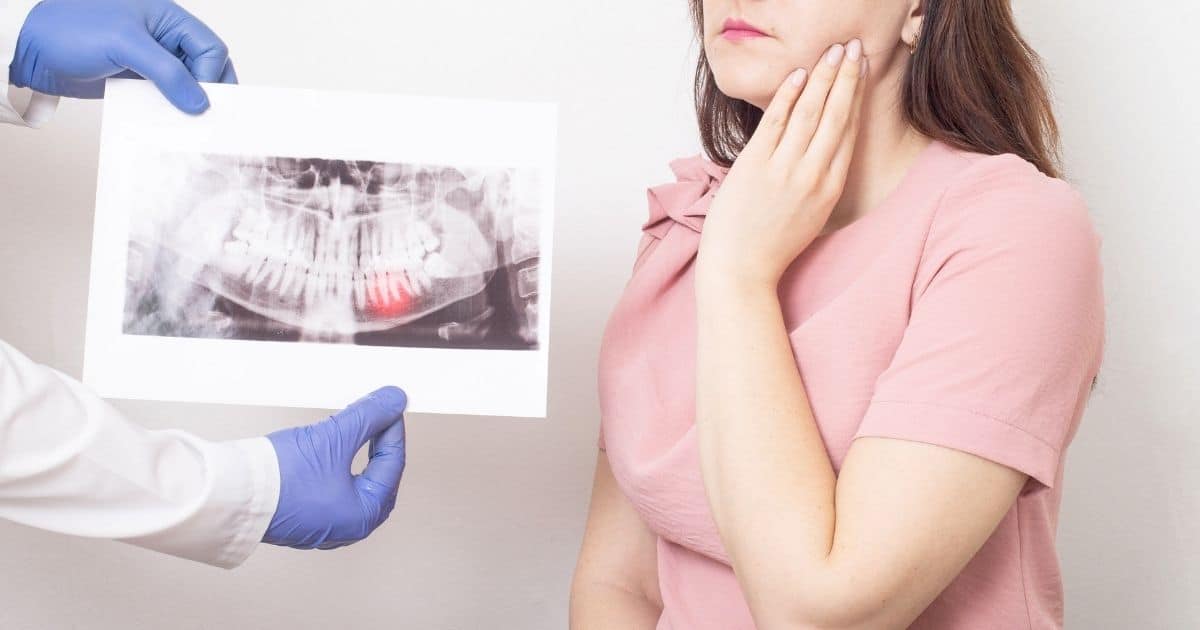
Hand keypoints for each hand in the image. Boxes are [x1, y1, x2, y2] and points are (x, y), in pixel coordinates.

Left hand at [9, 0, 235, 112]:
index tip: (201, 99)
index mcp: (166, 18)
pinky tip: (167, 123)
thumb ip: (168, 72)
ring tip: (188, 124)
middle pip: (204, 66)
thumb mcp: (125, 44)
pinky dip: (168, 111)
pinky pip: (163, 97)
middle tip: (207, 116)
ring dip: (188, 104)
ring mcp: (150, 60)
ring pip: (186, 85)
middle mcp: (163, 38)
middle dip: (208, 91)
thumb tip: (200, 102)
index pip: (210, 47)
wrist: (30, 49)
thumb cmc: (71, 30)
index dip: (211, 74)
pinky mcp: (135, 80)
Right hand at [264, 386, 407, 549]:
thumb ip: (368, 416)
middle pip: (378, 476)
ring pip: (355, 482)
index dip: (392, 428)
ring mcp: (325, 525)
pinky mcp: (305, 516)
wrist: (227, 493)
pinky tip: (334, 448)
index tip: (390, 405)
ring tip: (358, 427)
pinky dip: (339, 465)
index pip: (392, 464)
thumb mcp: (332, 438)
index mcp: (363, 517)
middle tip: (378, 416)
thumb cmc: (277, 479)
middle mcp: (347, 528)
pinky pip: (334, 488)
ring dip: (359, 453)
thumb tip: (394, 400)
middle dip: (379, 443)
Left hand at [697, 40, 868, 287]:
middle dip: (847, 78)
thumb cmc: (770, 246)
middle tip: (854, 48)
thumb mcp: (808, 215)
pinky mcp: (756, 166)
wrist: (741, 270)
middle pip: (836, 116)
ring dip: (823, 77)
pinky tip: (798, 74)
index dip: (857, 98)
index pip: (848, 132)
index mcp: (829, 188)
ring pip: (811, 113)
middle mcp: (813, 176)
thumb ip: (816, 182)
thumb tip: (817, 150)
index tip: (863, 72)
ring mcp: (785, 170)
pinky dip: (788, 96)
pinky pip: (776, 122)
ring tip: (832, 51)